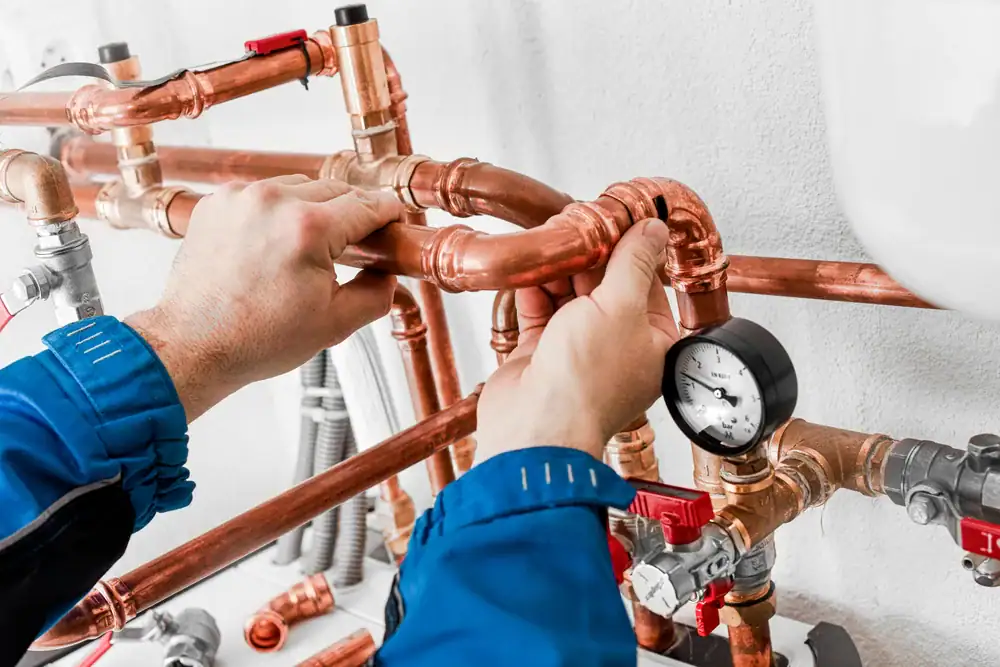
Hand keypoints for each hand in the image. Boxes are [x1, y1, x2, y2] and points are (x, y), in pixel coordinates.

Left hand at [126, 176, 400, 420]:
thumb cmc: (256, 338)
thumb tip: (390, 275)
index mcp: (310, 228)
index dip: (390, 215)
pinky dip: (277, 213)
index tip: (395, 224)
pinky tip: (276, 245)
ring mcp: (242, 198)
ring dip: (315, 210)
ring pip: (301, 187)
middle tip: (357, 247)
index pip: (369, 204)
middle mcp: (274, 201)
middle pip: (337, 190)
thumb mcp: (335, 324)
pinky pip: (264, 194)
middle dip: (353, 215)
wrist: (194, 345)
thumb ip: (377, 293)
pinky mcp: (218, 202)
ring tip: (311, 249)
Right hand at [477, 219, 678, 460]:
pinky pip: (540, 312)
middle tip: (576, 223)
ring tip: (551, 240)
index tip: (614, 220)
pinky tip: (531, 268)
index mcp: (651, 343)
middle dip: (590, 257)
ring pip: (570, 297)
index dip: (630, 250)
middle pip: (606, 287)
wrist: (534, 425)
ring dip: (560, 269)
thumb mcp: (621, 306)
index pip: (646, 284)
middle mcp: (616, 348)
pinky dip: (535, 290)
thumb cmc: (584, 382)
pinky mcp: (541, 355)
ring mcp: (577, 351)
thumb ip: (634, 263)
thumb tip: (654, 229)